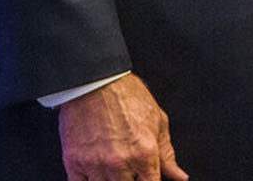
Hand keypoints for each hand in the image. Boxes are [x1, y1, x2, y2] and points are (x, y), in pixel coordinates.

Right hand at [56, 74, 187, 180]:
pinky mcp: (73, 163)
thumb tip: (179, 176)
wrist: (95, 81)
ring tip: (113, 169)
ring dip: (110, 180)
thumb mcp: (158, 121)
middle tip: (129, 171)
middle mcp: (120, 162)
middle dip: (130, 180)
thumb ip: (167, 154)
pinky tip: (96, 174)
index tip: (146, 178)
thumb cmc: (127, 96)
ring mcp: (95, 164)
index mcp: (145, 153)